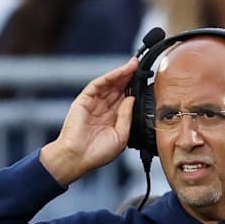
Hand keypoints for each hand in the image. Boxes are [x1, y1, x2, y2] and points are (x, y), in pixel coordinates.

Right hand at [40, 58, 137, 185]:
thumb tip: (131, 99)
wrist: (78, 158)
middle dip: (129, 77)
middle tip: (141, 67)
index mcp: (113, 119)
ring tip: (133, 65)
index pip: (125, 99)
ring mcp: (93, 104)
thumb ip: (126, 116)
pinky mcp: (84, 100)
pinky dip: (109, 77)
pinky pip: (98, 85)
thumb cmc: (97, 153)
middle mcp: (103, 110)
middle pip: (118, 89)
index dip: (134, 89)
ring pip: (109, 84)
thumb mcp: (121, 135)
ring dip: (121, 74)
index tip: (145, 81)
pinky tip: (120, 72)